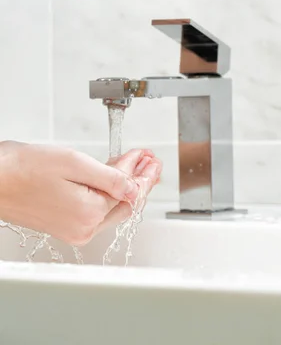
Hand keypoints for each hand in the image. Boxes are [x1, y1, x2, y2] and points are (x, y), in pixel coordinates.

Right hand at [0, 141, 161, 244]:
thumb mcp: (75, 163)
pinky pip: (96, 209)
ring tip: (137, 166)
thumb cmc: (25, 169)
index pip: (128, 190)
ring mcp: (74, 229)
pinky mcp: (65, 225)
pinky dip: (109, 193)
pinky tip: (113, 178)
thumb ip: (111, 177)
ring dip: (127, 186)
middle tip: (151, 162)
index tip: (147, 156)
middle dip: (140, 180)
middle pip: (125, 203)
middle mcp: (83, 228)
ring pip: (112, 207)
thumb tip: (135, 186)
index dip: (141, 171)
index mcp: (89, 214)